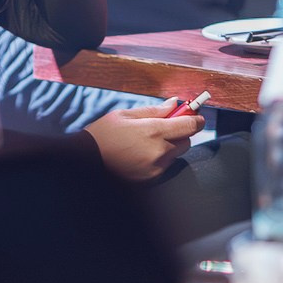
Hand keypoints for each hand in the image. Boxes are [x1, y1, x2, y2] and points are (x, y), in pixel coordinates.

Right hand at [83, 100, 202, 181]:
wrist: (87, 161)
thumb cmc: (104, 134)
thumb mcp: (125, 115)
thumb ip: (154, 110)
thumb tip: (175, 103)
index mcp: (153, 131)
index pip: (189, 125)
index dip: (195, 118)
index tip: (195, 114)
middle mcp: (159, 152)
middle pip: (186, 140)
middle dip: (180, 131)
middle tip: (165, 125)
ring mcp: (156, 168)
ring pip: (175, 153)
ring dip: (170, 145)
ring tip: (147, 140)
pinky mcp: (151, 179)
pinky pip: (165, 165)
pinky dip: (160, 157)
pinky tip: (141, 153)